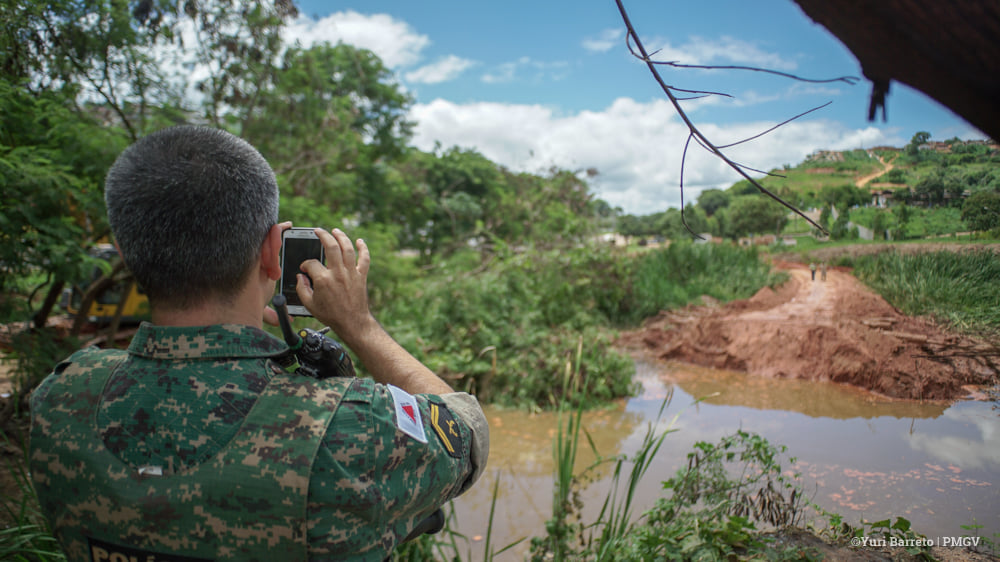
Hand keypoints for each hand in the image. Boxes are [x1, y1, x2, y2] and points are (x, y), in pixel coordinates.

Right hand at [296, 228, 375, 344]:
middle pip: (331, 246)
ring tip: (335, 231)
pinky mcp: (361, 276)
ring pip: (348, 248)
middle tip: (318, 231)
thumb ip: (301, 288)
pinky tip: (360, 241)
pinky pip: (364, 259)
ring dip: (341, 236)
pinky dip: (363, 248)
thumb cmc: (330, 315)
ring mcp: (351, 273)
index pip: (311, 263)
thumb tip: (301, 276)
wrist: (352, 323)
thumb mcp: (309, 304)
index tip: (305, 269)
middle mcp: (338, 273)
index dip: (305, 265)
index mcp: (323, 280)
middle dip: (323, 235)